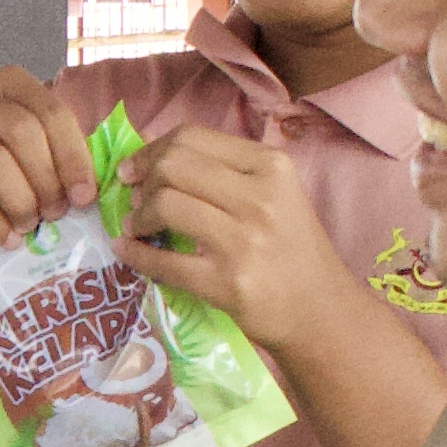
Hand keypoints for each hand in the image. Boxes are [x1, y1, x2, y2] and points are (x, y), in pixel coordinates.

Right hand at [0, 69, 96, 245]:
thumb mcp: (20, 146)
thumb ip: (53, 149)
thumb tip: (91, 186)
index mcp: (6, 85)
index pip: (50, 111)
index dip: (74, 155)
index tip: (85, 196)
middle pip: (23, 132)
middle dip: (48, 178)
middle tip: (57, 213)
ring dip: (22, 200)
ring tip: (31, 226)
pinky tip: (8, 238)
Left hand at [115, 125, 371, 361]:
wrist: (320, 309)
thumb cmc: (292, 248)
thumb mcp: (275, 194)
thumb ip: (224, 170)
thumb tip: (152, 148)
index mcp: (270, 166)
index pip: (193, 138)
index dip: (151, 151)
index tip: (133, 169)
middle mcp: (260, 196)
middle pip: (174, 166)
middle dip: (142, 181)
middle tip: (134, 200)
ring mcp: (243, 240)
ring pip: (166, 205)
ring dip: (137, 218)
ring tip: (136, 228)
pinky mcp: (226, 282)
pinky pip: (163, 261)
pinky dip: (135, 254)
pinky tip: (127, 251)